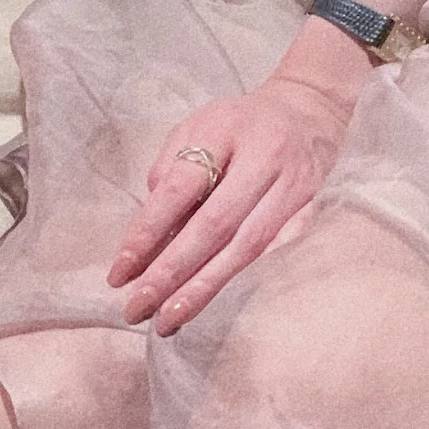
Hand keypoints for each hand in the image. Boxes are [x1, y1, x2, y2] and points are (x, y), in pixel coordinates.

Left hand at [108, 37, 368, 335]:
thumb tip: (147, 235)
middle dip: (172, 272)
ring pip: (246, 246)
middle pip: (215, 224)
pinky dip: (239, 280)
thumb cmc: (239, 124)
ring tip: (168, 320)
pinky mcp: (309, 207)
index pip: (181, 187)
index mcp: (226, 129)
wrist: (308, 109)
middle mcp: (264, 155)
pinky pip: (271, 253)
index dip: (147, 233)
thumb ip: (169, 171)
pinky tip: (210, 302)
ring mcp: (293, 183)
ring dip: (204, 288)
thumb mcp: (197, 127)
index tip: (119, 274)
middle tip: (137, 308)